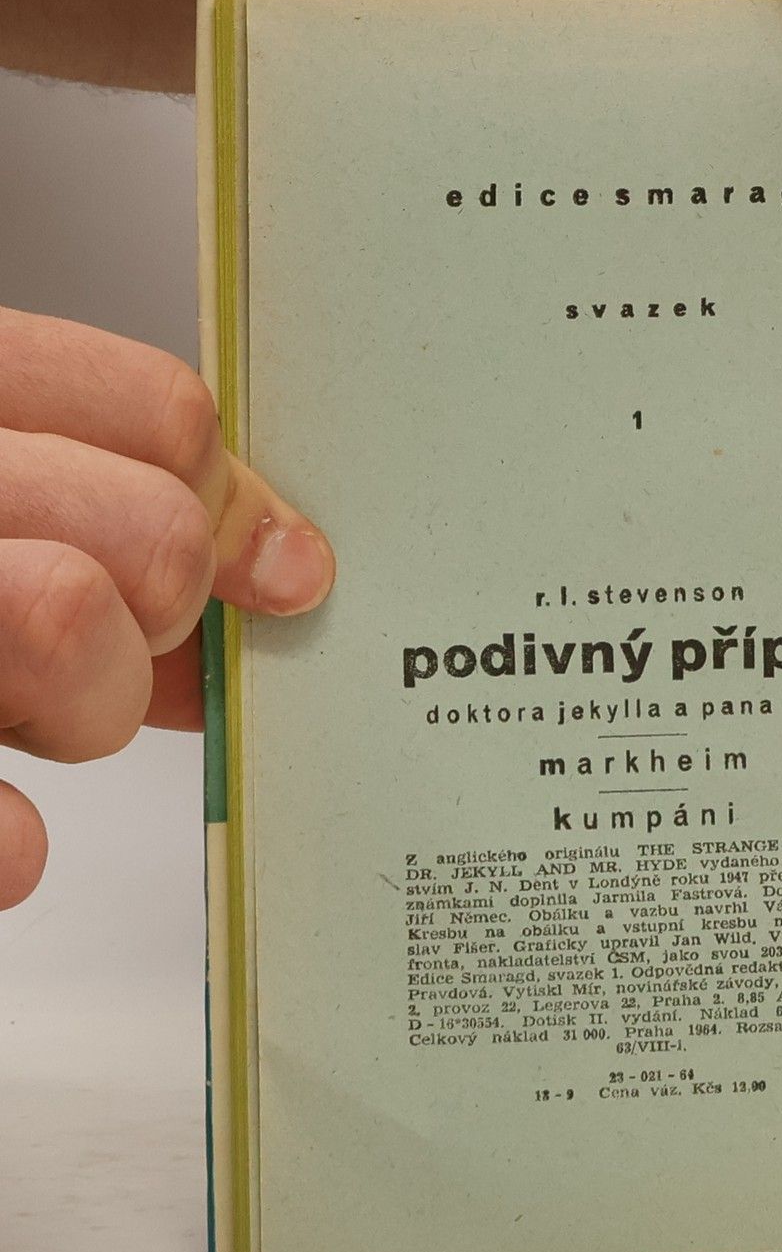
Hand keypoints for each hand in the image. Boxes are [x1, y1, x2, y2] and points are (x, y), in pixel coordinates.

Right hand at [0, 307, 333, 909]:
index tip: (254, 571)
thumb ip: (105, 497)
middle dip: (158, 615)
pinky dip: (1, 838)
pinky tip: (7, 834)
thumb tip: (283, 570)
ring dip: (81, 705)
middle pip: (150, 532)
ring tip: (18, 712)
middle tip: (92, 646)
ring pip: (65, 621)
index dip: (226, 504)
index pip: (158, 413)